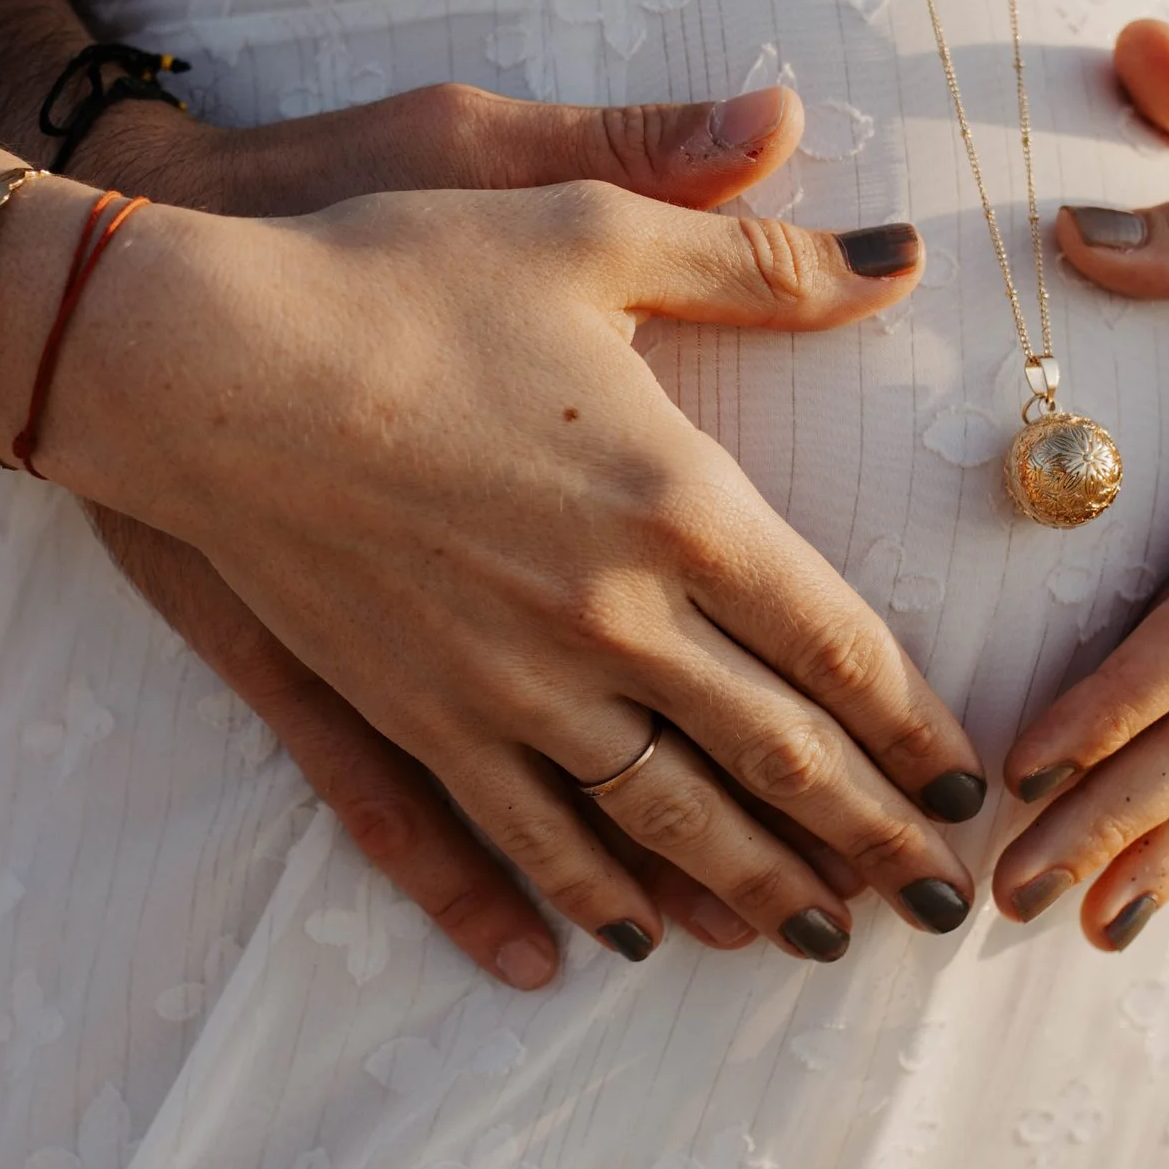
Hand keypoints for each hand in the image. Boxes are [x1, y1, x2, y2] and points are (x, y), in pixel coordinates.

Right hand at [56, 88, 989, 984]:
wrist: (197, 357)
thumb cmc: (395, 270)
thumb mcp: (587, 227)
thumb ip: (756, 253)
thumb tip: (903, 254)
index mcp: (677, 500)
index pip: (837, 646)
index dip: (916, 729)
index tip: (970, 785)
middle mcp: (610, 617)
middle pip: (774, 760)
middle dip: (870, 840)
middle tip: (937, 904)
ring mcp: (506, 684)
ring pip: (662, 823)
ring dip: (752, 890)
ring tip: (816, 940)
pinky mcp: (410, 711)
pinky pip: (515, 834)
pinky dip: (579, 897)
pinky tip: (618, 942)